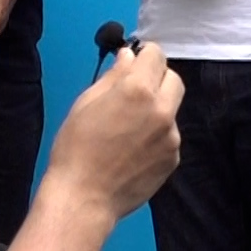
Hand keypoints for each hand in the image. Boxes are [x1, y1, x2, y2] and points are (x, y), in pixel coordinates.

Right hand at [43, 43, 183, 222]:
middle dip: (157, 77)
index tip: (135, 60)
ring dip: (157, 108)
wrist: (85, 195)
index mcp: (138, 90)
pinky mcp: (173, 159)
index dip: (145, 54)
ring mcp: (172, 137)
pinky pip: (169, 135)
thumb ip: (113, 76)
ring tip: (129, 126)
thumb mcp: (86, 102)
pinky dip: (156, 134)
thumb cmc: (76, 145)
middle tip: (135, 88)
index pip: (156, 55)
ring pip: (171, 109)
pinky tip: (134, 148)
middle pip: (174, 79)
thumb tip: (128, 57)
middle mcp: (162, 110)